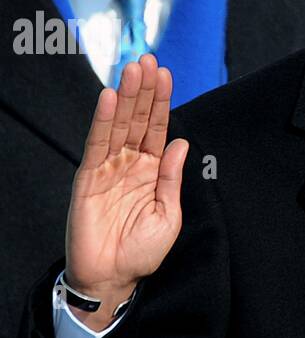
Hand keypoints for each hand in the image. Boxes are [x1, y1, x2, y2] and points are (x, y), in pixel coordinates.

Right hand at [65, 53, 187, 330]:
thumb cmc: (142, 251)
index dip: (161, 101)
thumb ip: (171, 177)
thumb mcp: (168, 215)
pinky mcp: (89, 177)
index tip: (165, 73)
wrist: (113, 277)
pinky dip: (102, 120)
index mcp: (151, 170)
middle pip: (137, 119)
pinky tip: (109, 98)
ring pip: (118, 124)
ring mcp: (108, 168)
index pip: (157, 128)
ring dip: (125, 96)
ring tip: (132, 69)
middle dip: (143, 90)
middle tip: (148, 60)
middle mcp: (129, 163)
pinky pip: (97, 144)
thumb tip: (181, 142)